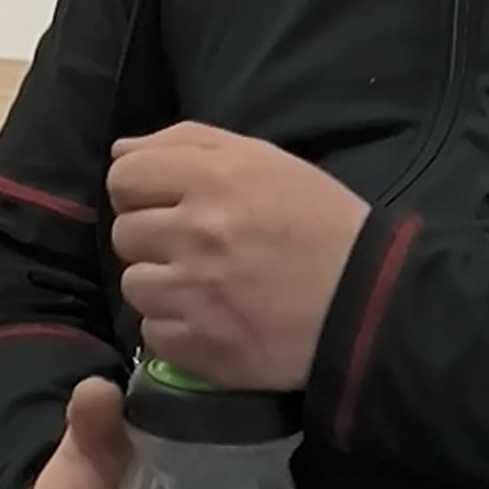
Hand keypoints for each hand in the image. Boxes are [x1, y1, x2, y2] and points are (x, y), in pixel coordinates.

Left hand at [107, 122, 369, 393]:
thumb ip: (189, 142)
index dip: (140, 188)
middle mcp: (196, 232)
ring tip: (206, 287)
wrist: (367, 302)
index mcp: (214, 178)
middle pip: (125, 232)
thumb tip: (120, 150)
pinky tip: (213, 319)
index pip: (124, 175)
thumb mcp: (266, 161)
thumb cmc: (320, 222)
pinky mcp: (198, 346)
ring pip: (134, 285)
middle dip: (154, 237)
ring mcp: (193, 294)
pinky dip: (177, 328)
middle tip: (197, 247)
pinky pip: (152, 333)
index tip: (168, 202)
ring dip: (163, 285)